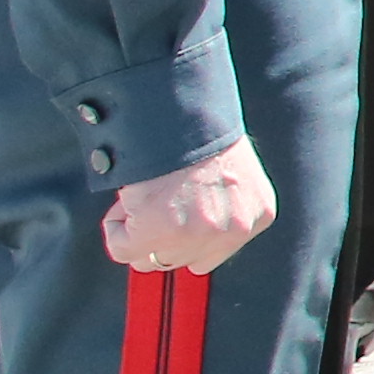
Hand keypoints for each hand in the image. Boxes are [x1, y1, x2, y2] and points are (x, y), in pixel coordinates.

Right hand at [98, 142, 273, 277]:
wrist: (183, 113)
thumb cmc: (201, 132)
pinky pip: (122, 249)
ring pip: (150, 258)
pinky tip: (126, 201)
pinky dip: (115, 228)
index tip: (172, 216)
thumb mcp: (232, 174)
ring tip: (142, 196)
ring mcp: (195, 234)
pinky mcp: (157, 233)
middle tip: (152, 201)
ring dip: (137, 230)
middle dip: (159, 235)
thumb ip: (220, 207)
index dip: (184, 236)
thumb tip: (186, 230)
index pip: (213, 252)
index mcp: (257, 215)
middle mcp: (232, 230)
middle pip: (181, 259)